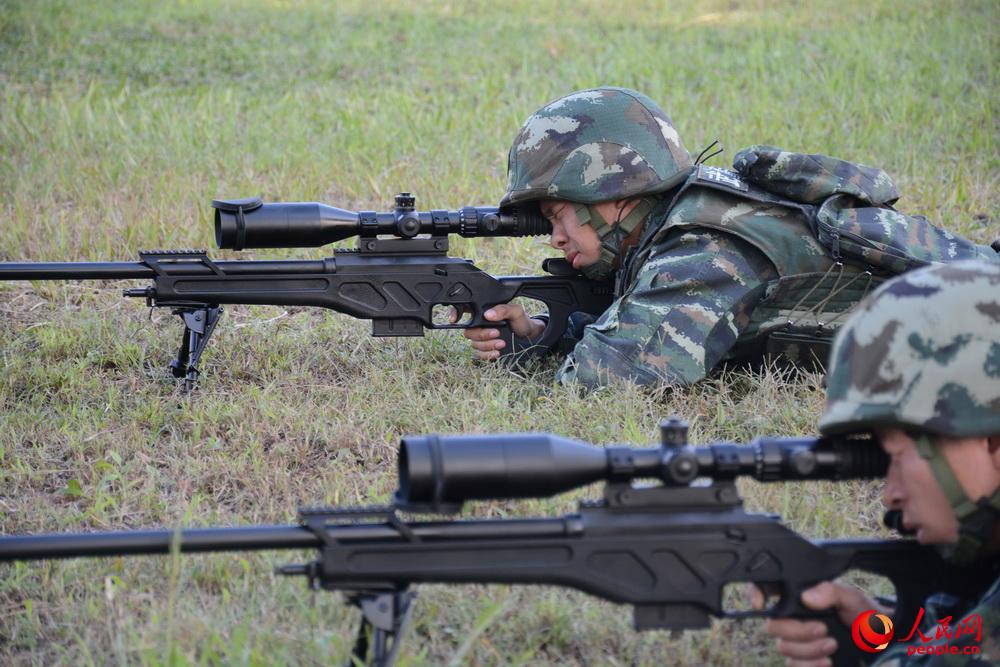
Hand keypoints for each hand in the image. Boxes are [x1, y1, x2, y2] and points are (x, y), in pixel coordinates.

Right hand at [454, 304, 545, 359]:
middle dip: (481, 334)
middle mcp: (480, 325)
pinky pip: (479, 355)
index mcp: (484, 312)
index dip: (455, 313)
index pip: (464, 310)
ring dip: (487, 345)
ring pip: (474, 344)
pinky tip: (497, 352)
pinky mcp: (486, 351)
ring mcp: (482, 339)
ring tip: (501, 343)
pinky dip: (487, 355)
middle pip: (468, 331)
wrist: (530, 337)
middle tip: (496, 333)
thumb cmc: (521, 321)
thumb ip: (503, 310)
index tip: (454, 319)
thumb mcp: (515, 311)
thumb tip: (488, 314)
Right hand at [753, 581, 885, 666]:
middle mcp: (794, 619)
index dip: (754, 593)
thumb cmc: (866, 618)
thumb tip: (806, 596)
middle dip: (798, 631)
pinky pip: (792, 666)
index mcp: (801, 597)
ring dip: (808, 649)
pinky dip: (809, 665)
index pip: (767, 590)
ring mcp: (798, 642)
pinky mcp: (805, 662)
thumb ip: (830, 591)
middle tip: (823, 630)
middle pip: (772, 625)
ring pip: (783, 647)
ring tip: (832, 646)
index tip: (760, 603)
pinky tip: (827, 661)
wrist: (883, 646)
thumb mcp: (852, 598)